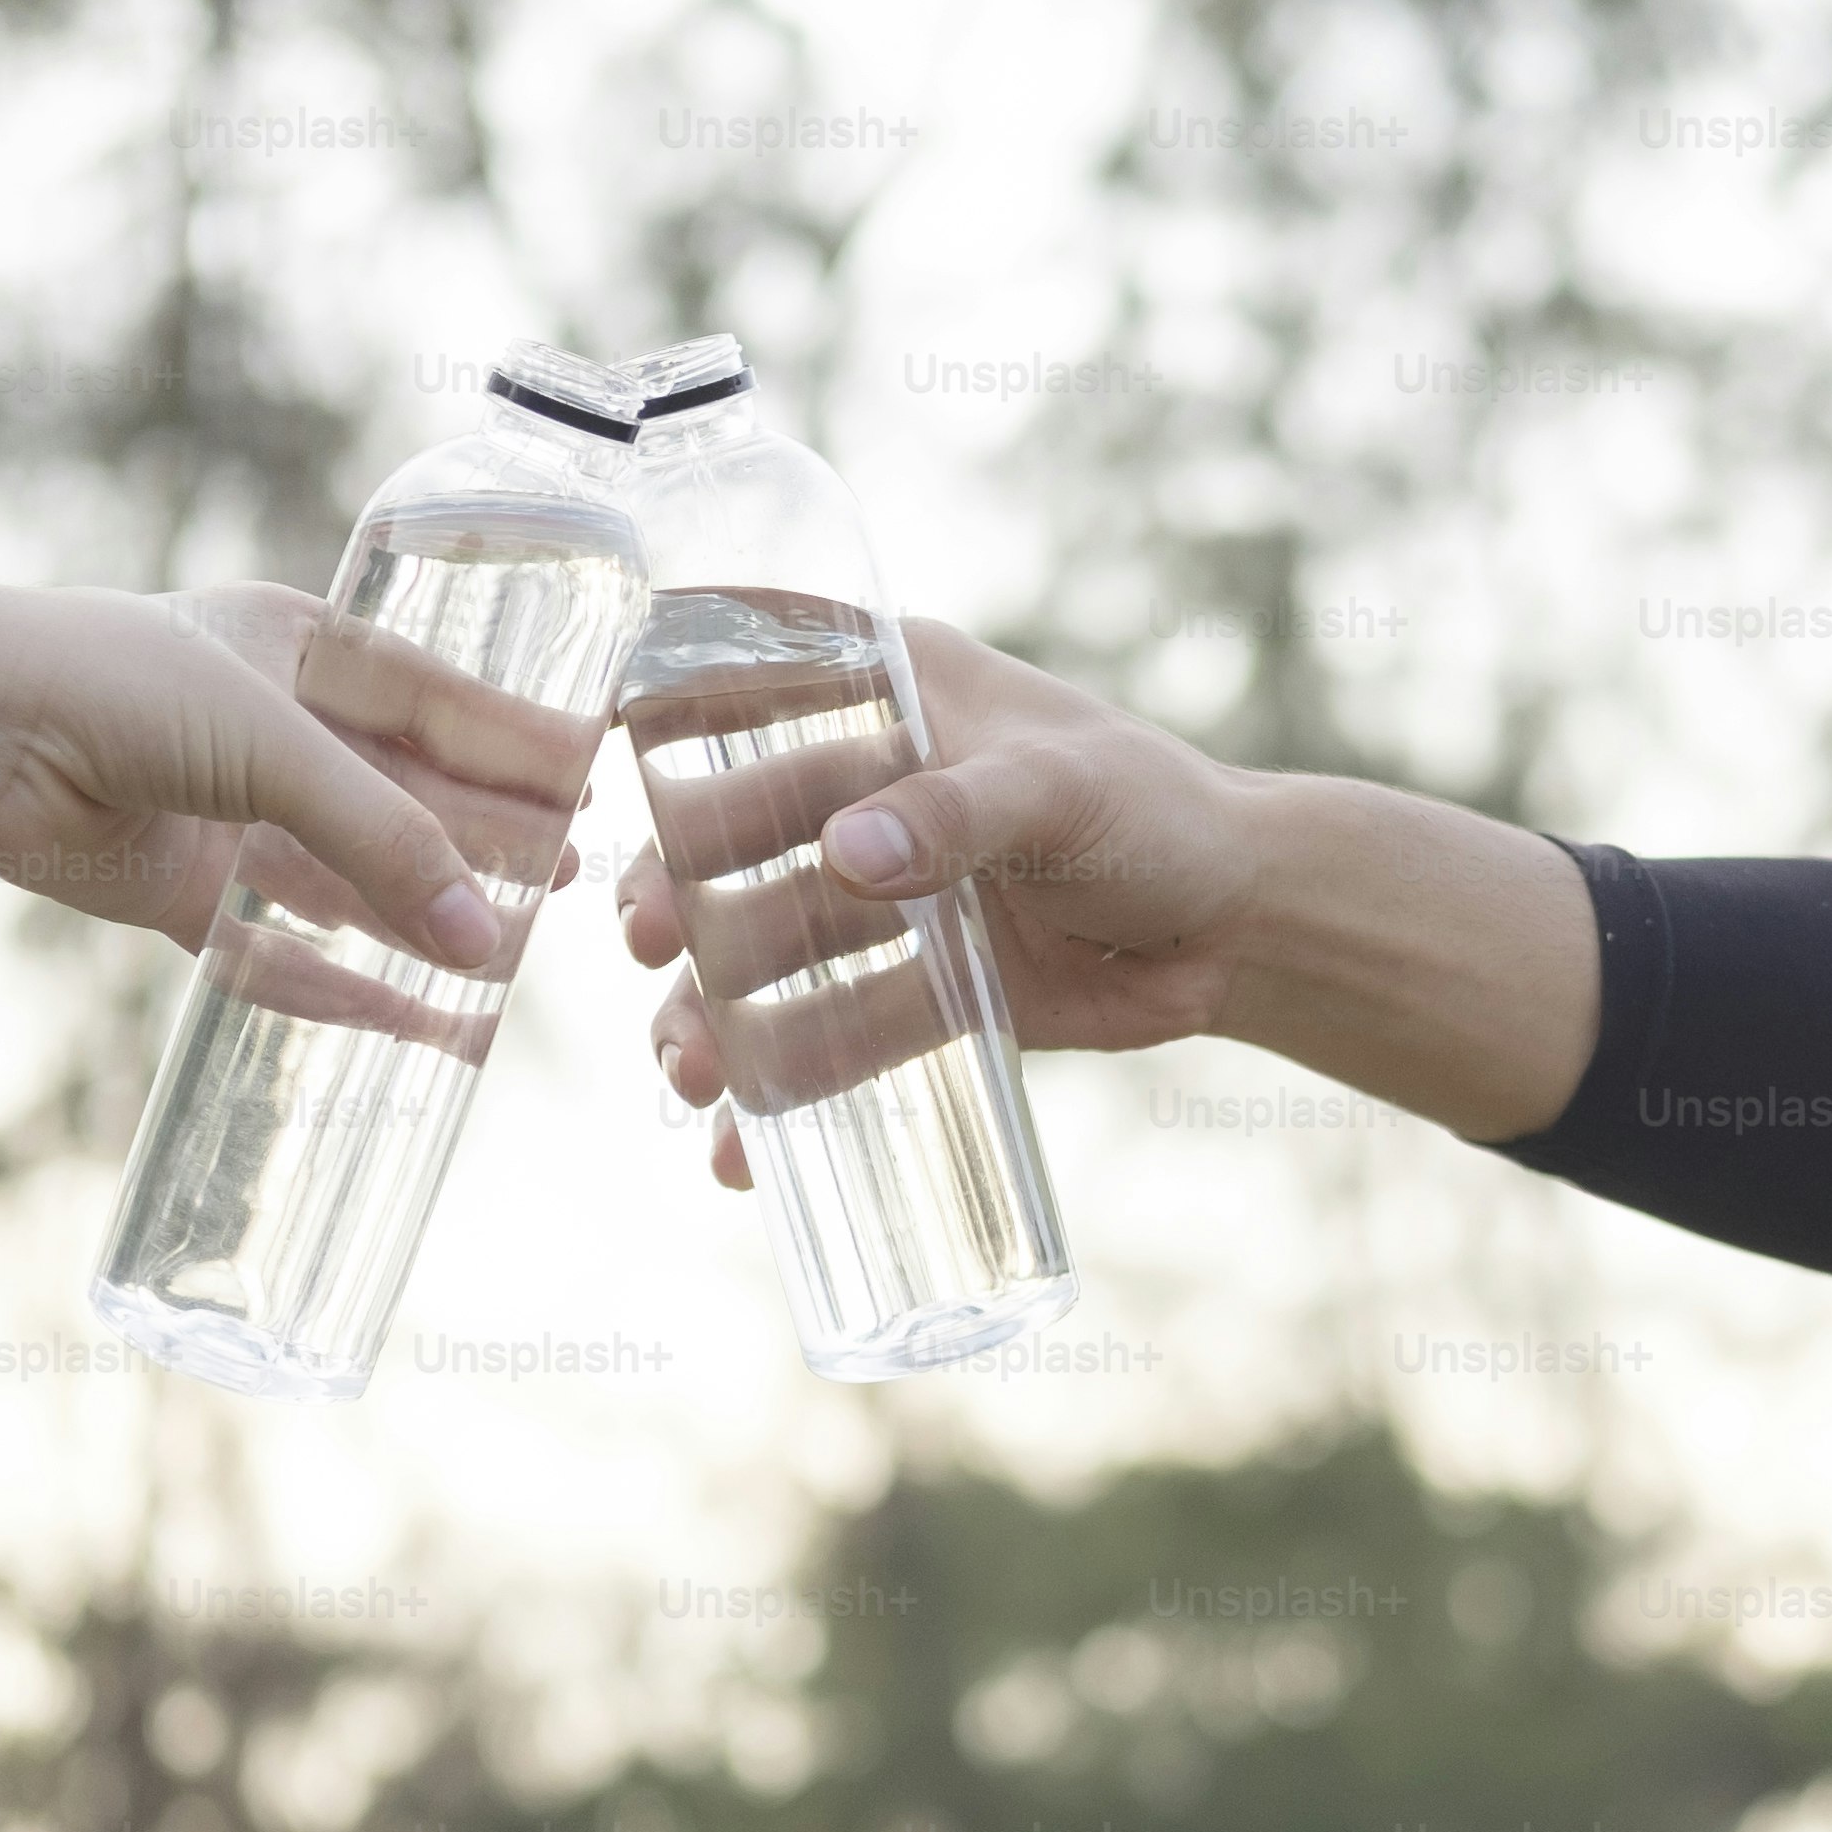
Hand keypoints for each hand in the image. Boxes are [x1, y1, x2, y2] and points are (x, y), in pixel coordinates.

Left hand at [0, 577, 603, 968]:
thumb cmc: (120, 686)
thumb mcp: (277, 744)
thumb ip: (387, 843)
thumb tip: (487, 944)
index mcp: (302, 651)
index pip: (440, 703)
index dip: (515, 747)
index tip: (592, 780)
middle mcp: (273, 731)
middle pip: (406, 799)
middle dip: (484, 843)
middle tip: (568, 883)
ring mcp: (228, 816)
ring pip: (353, 881)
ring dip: (425, 920)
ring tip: (509, 957)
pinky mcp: (185, 893)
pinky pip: (287, 952)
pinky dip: (350, 989)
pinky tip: (419, 1023)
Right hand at [623, 619, 1260, 1185]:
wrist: (1236, 933)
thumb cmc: (1157, 815)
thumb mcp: (1064, 792)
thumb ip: (961, 814)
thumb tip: (845, 855)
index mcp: (884, 696)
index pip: (743, 675)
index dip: (658, 709)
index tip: (594, 754)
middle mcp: (857, 793)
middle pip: (723, 842)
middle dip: (674, 899)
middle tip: (651, 945)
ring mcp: (873, 901)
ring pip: (756, 956)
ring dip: (706, 1014)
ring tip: (690, 1072)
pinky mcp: (907, 995)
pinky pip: (822, 1045)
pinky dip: (776, 1098)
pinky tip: (738, 1156)